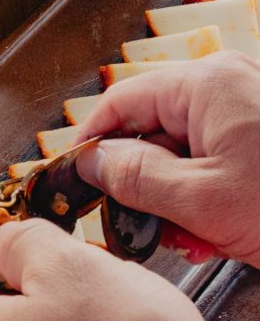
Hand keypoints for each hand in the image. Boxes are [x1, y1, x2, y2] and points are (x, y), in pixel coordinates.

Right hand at [75, 51, 259, 266]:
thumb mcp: (201, 199)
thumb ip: (132, 175)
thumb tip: (91, 161)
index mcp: (207, 85)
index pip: (121, 101)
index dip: (92, 140)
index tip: (77, 174)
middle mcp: (228, 86)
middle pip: (151, 127)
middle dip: (142, 180)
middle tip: (138, 221)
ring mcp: (248, 111)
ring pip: (181, 150)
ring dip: (172, 197)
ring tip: (188, 235)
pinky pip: (212, 160)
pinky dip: (203, 196)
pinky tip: (212, 231)